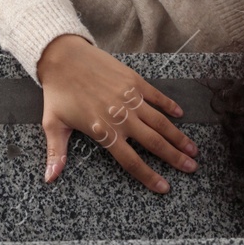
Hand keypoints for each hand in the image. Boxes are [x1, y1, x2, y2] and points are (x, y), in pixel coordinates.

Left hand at [37, 34, 197, 193]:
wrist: (62, 56)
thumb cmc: (57, 92)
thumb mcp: (52, 124)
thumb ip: (56, 153)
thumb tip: (49, 179)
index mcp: (103, 131)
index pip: (130, 161)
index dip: (149, 176)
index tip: (165, 187)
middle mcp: (121, 117)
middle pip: (153, 142)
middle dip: (175, 157)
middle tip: (192, 168)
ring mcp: (129, 97)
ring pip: (160, 122)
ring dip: (178, 136)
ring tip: (194, 149)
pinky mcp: (133, 80)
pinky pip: (155, 95)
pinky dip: (169, 105)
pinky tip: (180, 114)